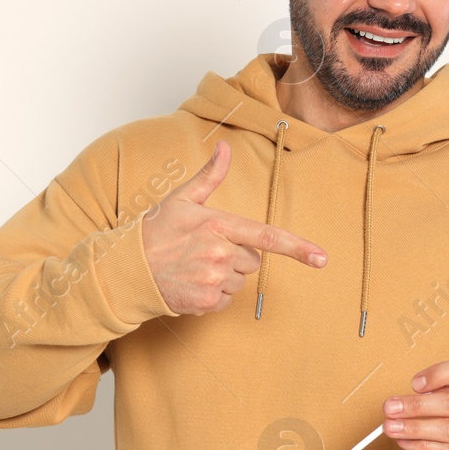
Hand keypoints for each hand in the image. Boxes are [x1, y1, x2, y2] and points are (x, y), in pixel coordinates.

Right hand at [139, 140, 327, 315]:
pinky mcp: (205, 302)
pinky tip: (191, 283)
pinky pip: (225, 300)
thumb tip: (224, 147)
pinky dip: (212, 294)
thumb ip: (209, 175)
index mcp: (218, 225)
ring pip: (239, 281)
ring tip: (195, 267)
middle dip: (235, 256)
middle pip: (251, 260)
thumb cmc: (155, 230)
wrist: (127, 269)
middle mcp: (219, 254)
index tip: (321, 258)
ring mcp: (212, 280)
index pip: (266, 237)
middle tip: (204, 250)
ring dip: (224, 276)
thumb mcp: (181, 198)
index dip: (297, 248)